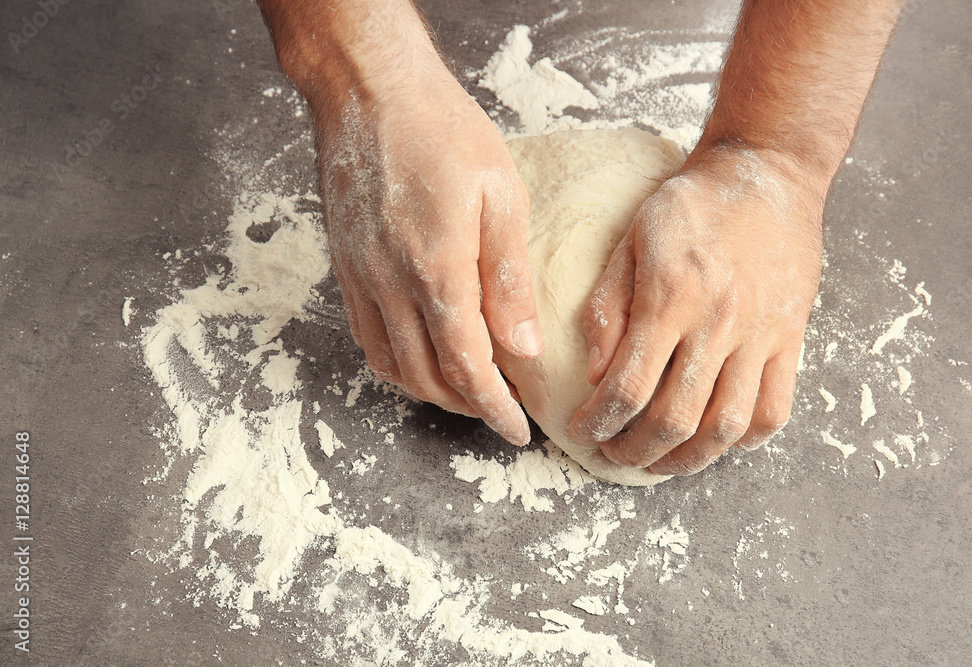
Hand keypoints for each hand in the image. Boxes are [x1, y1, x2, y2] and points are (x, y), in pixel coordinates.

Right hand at [314, 67, 543, 445]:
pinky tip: (421, 360)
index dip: (494, 407)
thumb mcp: (501, 196)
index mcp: (437, 269)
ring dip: (432, 393)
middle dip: (468, 407)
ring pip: (392, 367)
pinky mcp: (345, 269)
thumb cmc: (443, 132)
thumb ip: (509, 279)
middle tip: (501, 412)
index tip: (517, 430)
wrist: (370, 92)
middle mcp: (391, 284)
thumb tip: (525, 347)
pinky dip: (396, 366)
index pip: (468, 366)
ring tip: (467, 393)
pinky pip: (365, 339)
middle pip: (428, 377)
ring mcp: (361, 279)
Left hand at [568, 144, 824, 474]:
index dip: (600, 422)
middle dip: (636, 451)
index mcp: (671, 298)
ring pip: (726, 426)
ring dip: (688, 459)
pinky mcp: (791, 338)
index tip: (584, 432)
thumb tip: (595, 374)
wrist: (766, 174)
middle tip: (615, 456)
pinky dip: (744, 438)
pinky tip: (717, 440)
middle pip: (675, 418)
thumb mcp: (632, 241)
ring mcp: (760, 335)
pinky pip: (774, 408)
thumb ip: (608, 308)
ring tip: (661, 462)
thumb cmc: (690, 206)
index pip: (629, 386)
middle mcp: (718, 323)